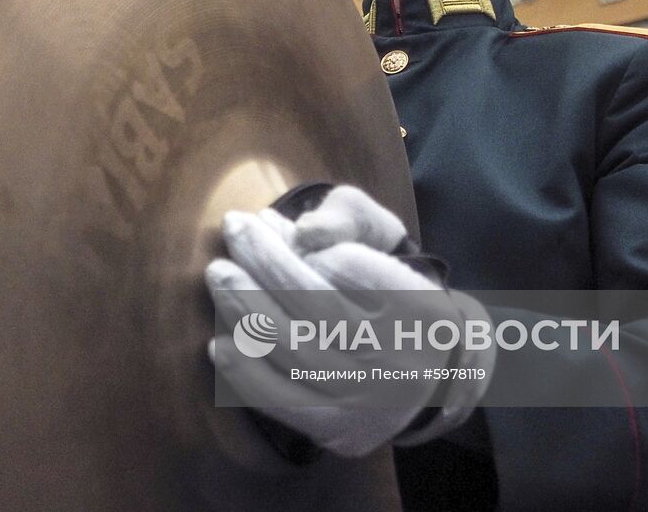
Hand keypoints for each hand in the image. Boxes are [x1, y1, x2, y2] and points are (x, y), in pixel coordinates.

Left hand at [206, 187, 493, 456]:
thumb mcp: (383, 240)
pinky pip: (283, 402)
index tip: (270, 220)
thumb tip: (303, 232)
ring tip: (219, 274)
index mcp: (416, 305)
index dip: (305, 243)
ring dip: (246, 309)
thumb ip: (346, 218)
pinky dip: (246, 372)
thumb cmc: (391, 290)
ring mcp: (367, 398)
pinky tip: (219, 342)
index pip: (351, 266)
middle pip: (318, 305)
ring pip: (296, 352)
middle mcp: (397, 357)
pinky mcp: (339, 429)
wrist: (428, 374)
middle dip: (266, 261)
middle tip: (234, 228)